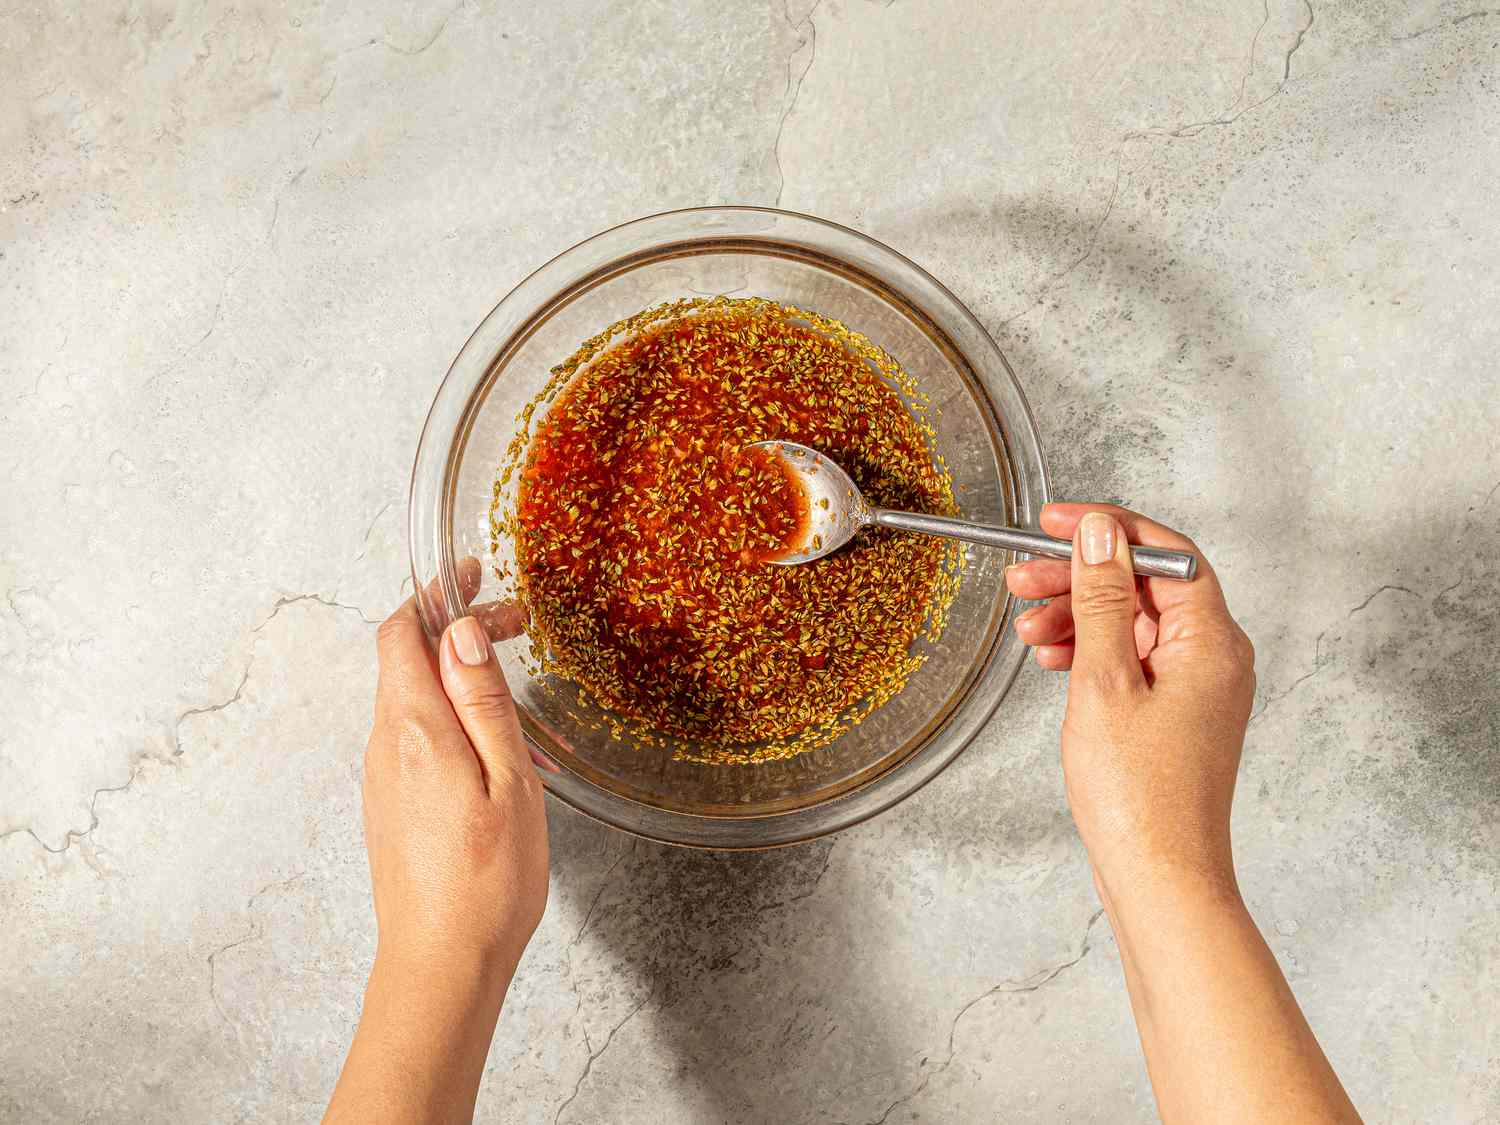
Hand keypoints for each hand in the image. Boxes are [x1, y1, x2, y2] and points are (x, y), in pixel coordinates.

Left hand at [326, 570, 550, 1124]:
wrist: (441, 965)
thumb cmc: (487, 883)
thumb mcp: (509, 781)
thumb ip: (483, 702)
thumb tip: (460, 631)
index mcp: (416, 731)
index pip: (403, 634)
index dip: (435, 593)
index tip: (473, 572)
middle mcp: (387, 747)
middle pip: (406, 658)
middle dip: (455, 626)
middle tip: (515, 623)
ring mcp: (383, 777)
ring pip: (410, 694)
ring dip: (453, 666)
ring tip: (510, 671)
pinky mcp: (391, 803)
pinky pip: (413, 732)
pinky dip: (448, 706)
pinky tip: (490, 729)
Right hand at [1006, 504, 1255, 902]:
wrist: (1159, 877)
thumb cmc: (1140, 797)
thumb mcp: (1104, 681)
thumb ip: (1101, 600)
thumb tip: (1100, 535)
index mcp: (1211, 642)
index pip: (1166, 553)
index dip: (1109, 529)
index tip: (1055, 522)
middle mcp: (1214, 658)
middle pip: (1145, 586)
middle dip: (1081, 576)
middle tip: (1023, 577)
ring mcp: (1196, 687)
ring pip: (1132, 623)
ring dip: (1078, 616)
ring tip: (1027, 628)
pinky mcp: (1175, 713)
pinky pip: (1131, 659)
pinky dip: (1089, 652)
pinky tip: (1052, 659)